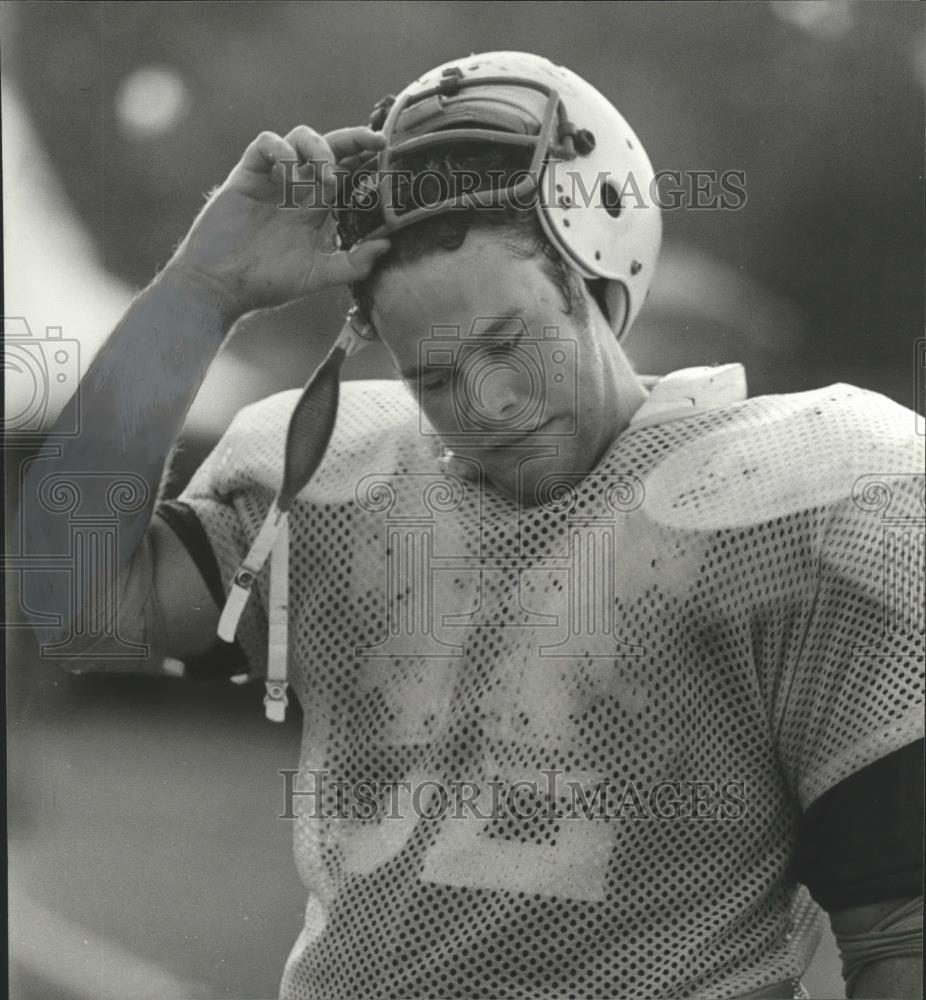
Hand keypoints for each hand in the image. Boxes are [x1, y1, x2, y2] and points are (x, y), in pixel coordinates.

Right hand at [167, 125, 389, 315]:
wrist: (222, 287)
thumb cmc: (267, 283)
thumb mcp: (318, 275)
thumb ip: (353, 264)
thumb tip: (387, 245)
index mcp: (316, 209)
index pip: (347, 174)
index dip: (366, 160)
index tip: (388, 153)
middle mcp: (297, 189)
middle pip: (329, 148)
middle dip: (353, 139)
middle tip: (374, 142)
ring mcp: (272, 179)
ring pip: (299, 138)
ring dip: (319, 148)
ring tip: (325, 176)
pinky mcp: (247, 175)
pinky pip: (266, 143)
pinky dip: (282, 150)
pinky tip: (291, 173)